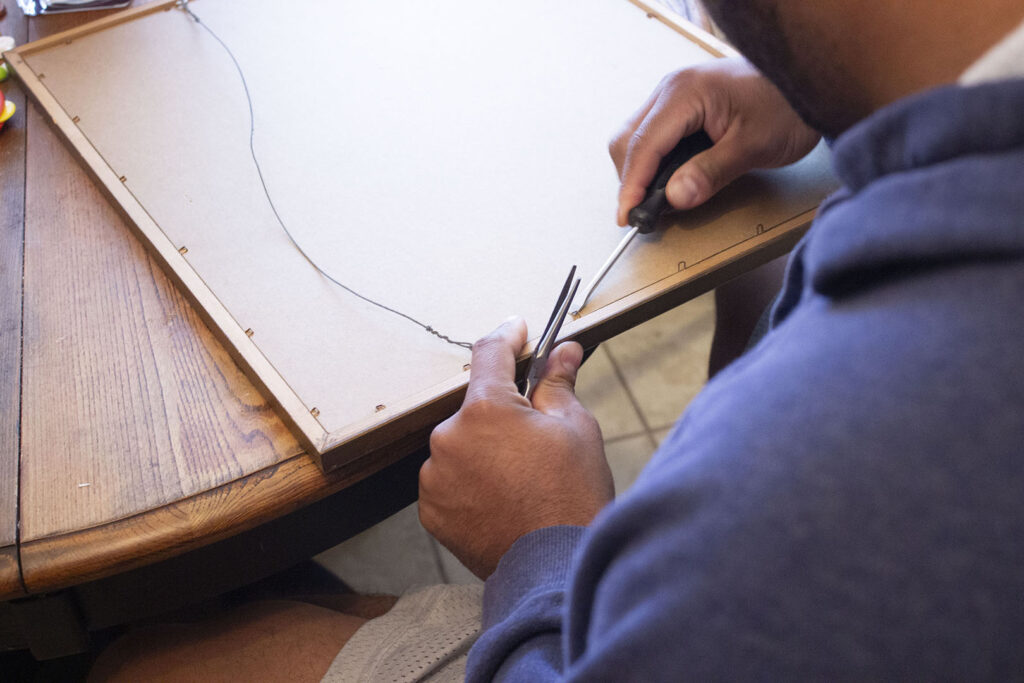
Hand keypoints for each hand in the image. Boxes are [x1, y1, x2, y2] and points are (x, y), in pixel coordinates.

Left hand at [419, 318, 612, 578]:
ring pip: (461, 444)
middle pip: (476, 407)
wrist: (553, 567)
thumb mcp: (575, 428)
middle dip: (503, 413)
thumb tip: (564, 350)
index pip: (490, 353)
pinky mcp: (431, 509)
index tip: (518, 330)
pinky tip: (501, 498)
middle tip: (536, 436)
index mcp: (486, 409)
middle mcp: (449, 437)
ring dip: (484, 449)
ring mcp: (435, 476)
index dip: (508, 336)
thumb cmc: (571, 497)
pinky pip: (449, 479)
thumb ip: (558, 383)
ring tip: (520, 479)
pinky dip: (470, 481)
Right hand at [610, 58, 820, 224]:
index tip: (627, 216)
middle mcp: (671, 88)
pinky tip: (669, 179)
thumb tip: (674, 198)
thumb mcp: (753, 146)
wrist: (808, 82)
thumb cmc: (788, 106)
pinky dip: (652, 161)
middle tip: (645, 214)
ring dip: (640, 171)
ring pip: (635, 137)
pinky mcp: (681, 104)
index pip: (642, 145)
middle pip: (628, 140)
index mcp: (685, 93)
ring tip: (657, 200)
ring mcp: (674, 94)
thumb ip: (711, 173)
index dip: (631, 185)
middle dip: (631, 179)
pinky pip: (652, 134)